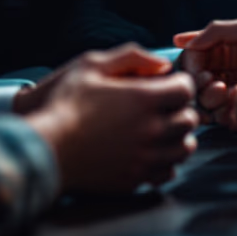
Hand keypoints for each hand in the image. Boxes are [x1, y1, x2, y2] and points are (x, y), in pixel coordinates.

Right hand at [23, 44, 199, 192]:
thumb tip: (162, 64)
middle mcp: (150, 130)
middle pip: (190, 119)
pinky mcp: (135, 178)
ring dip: (177, 135)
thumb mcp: (91, 65)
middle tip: (164, 106)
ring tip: (159, 129)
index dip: (178, 83)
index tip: (166, 84)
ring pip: (184, 148)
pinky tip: (149, 151)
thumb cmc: (65, 103)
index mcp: (143, 99)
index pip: (186, 90)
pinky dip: (165, 161)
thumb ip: (130, 57)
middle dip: (181, 108)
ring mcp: (145, 158)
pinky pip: (168, 171)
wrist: (46, 148)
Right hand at [173, 18, 236, 128]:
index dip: (192, 69)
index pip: (193, 62)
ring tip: (234, 92)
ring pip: (206, 105)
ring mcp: (235, 95)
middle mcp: (226, 74)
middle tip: (217, 85)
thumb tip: (180, 41)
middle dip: (202, 87)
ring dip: (215, 100)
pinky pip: (223, 118)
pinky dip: (228, 111)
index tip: (202, 73)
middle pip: (195, 86)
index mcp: (224, 53)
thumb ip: (216, 32)